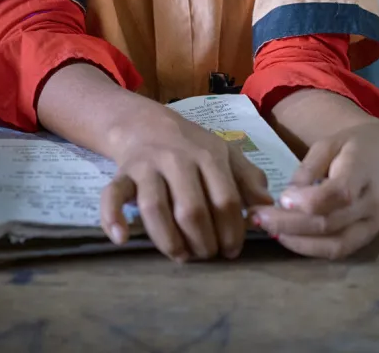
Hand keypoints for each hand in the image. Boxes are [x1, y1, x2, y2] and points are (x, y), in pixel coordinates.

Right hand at [100, 112, 273, 262]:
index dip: (231, 231)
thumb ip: (249, 179)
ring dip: (168, 240)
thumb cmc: (192, 145)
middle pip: (191, 209)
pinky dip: (112, 217)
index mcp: (208, 155)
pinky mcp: (122, 173)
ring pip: (154, 207)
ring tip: (180, 256)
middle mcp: (177, 159)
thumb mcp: (226, 154)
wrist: (145, 122)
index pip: (224, 200)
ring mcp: (147, 166)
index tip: (231, 251)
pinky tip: (121, 238)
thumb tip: (266, 208)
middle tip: (206, 255)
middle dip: (202, 242)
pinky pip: (112, 195)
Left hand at [249, 117, 378, 258]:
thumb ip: (308, 170)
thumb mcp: (328, 144)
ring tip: (268, 230)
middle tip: (257, 217)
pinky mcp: (368, 237)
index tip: (282, 199)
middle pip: (330, 222)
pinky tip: (287, 239)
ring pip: (334, 243)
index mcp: (363, 171)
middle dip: (289, 224)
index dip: (308, 200)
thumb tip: (287, 199)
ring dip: (297, 241)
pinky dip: (311, 249)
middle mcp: (372, 203)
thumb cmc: (354, 145)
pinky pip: (339, 250)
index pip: (339, 193)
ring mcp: (373, 224)